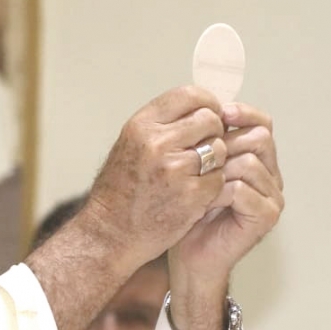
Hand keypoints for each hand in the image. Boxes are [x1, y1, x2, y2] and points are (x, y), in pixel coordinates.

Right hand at [80, 86, 228, 269]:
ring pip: (219, 150)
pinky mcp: (190, 195)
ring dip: (215, 162)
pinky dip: (213, 187)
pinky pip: (219, 179)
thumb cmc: (120, 192)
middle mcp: (157, 143)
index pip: (189, 95)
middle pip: (210, 120)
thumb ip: (161, 126)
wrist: (110, 234)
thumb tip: (200, 108)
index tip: (212, 114)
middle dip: (214, 134)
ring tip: (196, 174)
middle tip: (205, 149)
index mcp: (142, 125)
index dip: (207, 103)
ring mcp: (175, 169)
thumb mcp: (130, 146)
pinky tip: (196, 194)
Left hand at [166, 103, 282, 329]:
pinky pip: (243, 190)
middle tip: (202, 154)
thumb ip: (207, 142)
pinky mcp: (267, 217)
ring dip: (218, 170)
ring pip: (250, 161)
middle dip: (226, 142)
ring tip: (198, 184)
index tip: (217, 111)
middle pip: (260, 137)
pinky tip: (202, 202)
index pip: (261, 123)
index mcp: (259, 160)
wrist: (187, 256)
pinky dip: (218, 192)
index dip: (241, 113)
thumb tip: (203, 101)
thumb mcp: (195, 170)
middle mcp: (272, 176)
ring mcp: (273, 197)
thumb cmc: (188, 214)